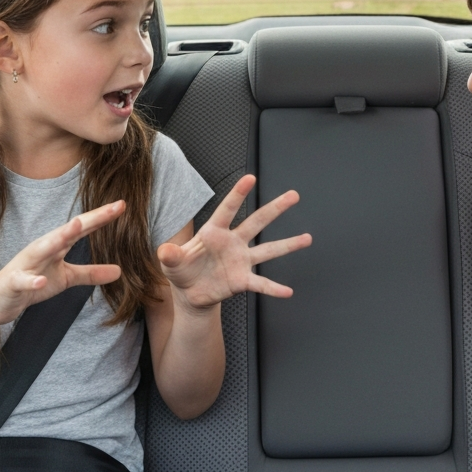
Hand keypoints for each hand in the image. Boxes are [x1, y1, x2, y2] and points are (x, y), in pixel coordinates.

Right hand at [0, 201, 125, 326]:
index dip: (102, 217)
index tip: (122, 204)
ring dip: (58, 237)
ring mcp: (26, 264)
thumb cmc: (32, 283)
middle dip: (89, 219)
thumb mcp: (66, 278)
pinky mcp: (13, 283)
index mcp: (55, 245)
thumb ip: (90, 273)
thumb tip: (120, 271)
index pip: (82, 228)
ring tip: (76, 226)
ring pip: (43, 248)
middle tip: (112, 208)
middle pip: (68, 231)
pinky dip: (32, 281)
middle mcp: (42, 248)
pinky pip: (23, 281)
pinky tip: (41, 282)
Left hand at [156, 174, 310, 308]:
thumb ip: (170, 255)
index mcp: (214, 232)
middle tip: (293, 196)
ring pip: (268, 249)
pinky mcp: (243, 280)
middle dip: (275, 208)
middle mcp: (233, 242)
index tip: (250, 178)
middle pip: (257, 222)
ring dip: (288, 244)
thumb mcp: (170, 262)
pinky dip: (273, 288)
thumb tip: (165, 251)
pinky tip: (287, 291)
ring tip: (306, 238)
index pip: (227, 209)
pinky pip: (261, 283)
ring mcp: (241, 260)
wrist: (190, 294)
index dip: (238, 194)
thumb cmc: (181, 270)